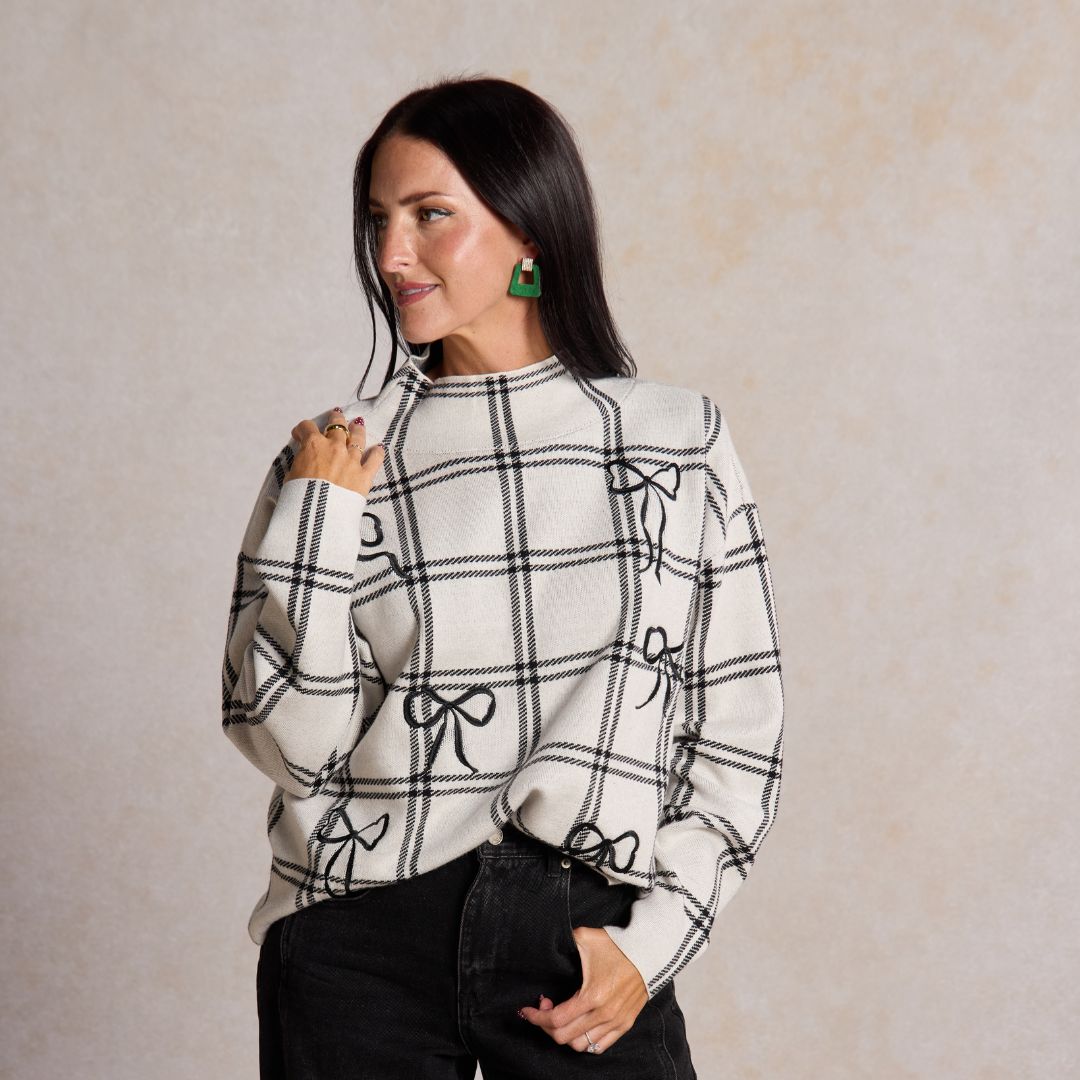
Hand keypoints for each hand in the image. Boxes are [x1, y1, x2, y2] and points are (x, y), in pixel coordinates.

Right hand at [284, 408, 384, 498]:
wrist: (317, 516)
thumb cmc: (299, 498)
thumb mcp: (290, 476)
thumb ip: (299, 463)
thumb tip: (303, 460)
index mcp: (313, 446)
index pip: (307, 427)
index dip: (302, 429)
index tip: (300, 434)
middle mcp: (334, 448)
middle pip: (337, 426)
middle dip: (336, 419)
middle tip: (336, 416)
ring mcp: (351, 460)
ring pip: (358, 437)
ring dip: (358, 429)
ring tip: (359, 424)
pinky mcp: (364, 475)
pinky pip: (375, 459)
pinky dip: (377, 453)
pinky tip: (379, 448)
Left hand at [517, 926, 647, 1054]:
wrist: (649, 951)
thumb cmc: (618, 945)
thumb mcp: (586, 938)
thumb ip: (564, 940)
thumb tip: (549, 941)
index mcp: (592, 996)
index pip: (556, 1020)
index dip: (536, 1017)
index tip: (527, 1009)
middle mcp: (604, 1014)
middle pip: (563, 1037)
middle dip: (546, 1025)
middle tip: (544, 1008)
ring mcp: (615, 1022)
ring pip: (580, 1046)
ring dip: (564, 1034)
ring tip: (561, 1017)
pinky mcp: (624, 1024)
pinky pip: (599, 1047)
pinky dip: (583, 1041)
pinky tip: (578, 1025)